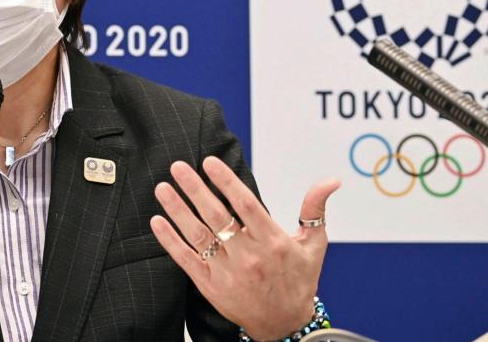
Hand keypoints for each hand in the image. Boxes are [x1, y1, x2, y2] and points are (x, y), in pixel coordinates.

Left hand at [150, 157, 340, 340]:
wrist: (285, 325)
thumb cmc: (298, 280)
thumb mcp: (313, 245)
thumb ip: (314, 209)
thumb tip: (330, 181)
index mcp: (273, 242)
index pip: (246, 205)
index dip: (227, 182)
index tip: (209, 163)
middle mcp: (249, 256)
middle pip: (217, 216)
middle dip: (195, 189)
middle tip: (178, 167)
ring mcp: (227, 272)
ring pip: (198, 235)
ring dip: (178, 210)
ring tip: (163, 188)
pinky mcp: (211, 286)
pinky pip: (186, 259)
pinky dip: (170, 241)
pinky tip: (157, 221)